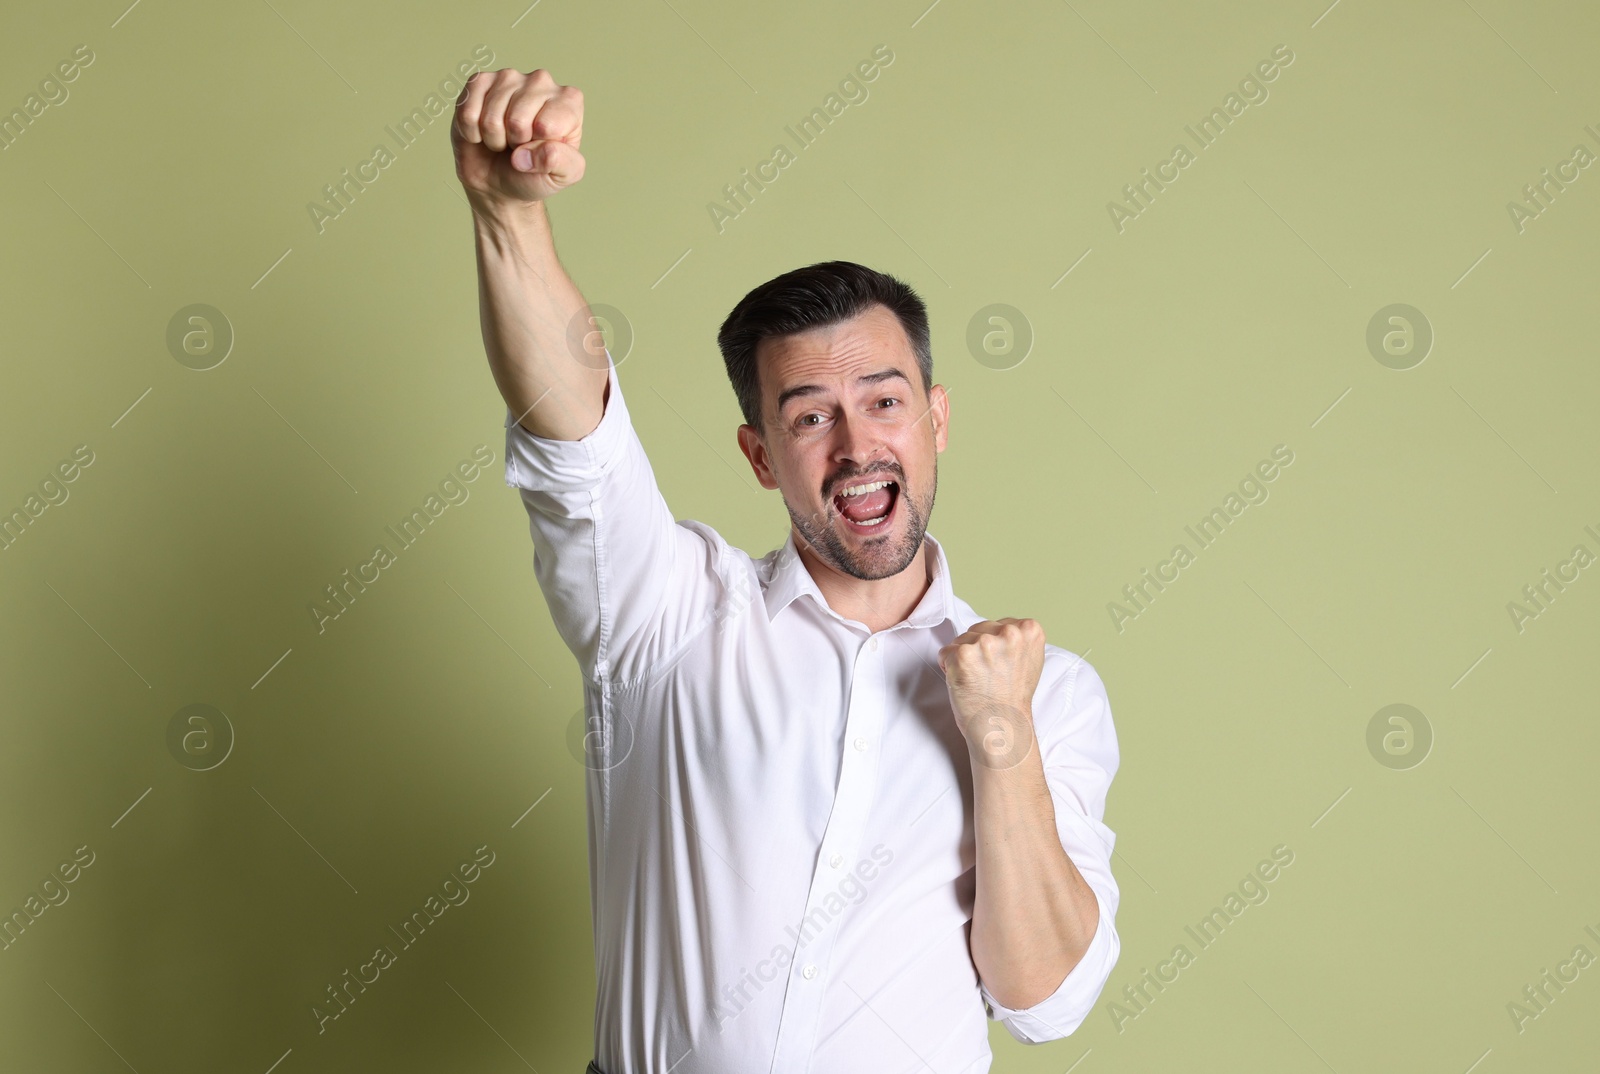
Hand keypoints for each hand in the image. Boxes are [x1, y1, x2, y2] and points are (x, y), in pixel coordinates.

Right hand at [452, 68, 584, 208]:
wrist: (500, 180)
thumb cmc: (535, 174)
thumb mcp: (562, 176)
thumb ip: (562, 163)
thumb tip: (531, 150)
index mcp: (569, 101)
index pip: (547, 126)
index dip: (537, 147)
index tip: (540, 148)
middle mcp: (541, 81)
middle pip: (516, 121)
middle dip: (514, 143)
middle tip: (519, 144)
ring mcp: (509, 77)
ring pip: (491, 117)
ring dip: (493, 138)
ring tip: (503, 138)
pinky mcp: (480, 81)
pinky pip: (467, 112)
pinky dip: (471, 132)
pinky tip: (482, 130)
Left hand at [937, 618, 1045, 769]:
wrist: (1003, 727)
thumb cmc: (1012, 698)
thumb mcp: (1030, 660)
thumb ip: (1018, 640)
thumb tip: (1004, 628)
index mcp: (1029, 630)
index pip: (998, 625)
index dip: (994, 648)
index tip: (1001, 667)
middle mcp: (1010, 633)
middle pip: (978, 629)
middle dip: (977, 650)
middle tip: (988, 677)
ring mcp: (985, 643)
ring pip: (960, 640)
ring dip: (962, 660)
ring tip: (978, 681)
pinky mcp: (962, 655)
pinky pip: (945, 653)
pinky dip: (948, 669)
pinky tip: (965, 683)